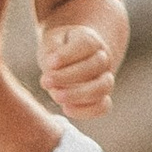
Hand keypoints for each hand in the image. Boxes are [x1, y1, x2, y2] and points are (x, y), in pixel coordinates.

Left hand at [37, 0, 128, 115]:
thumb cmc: (57, 50)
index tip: (49, 62)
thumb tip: (50, 68)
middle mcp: (103, 59)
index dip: (68, 55)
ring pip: (102, 88)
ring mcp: (105, 79)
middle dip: (69, 76)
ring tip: (55, 96)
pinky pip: (103, 107)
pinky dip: (86, 111)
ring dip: (78, 94)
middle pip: (96, 65)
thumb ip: (51, 51)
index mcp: (91, 40)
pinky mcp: (102, 98)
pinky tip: (66, 108)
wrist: (69, 61)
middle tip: (46, 81)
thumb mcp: (51, 43)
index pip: (86, 44)